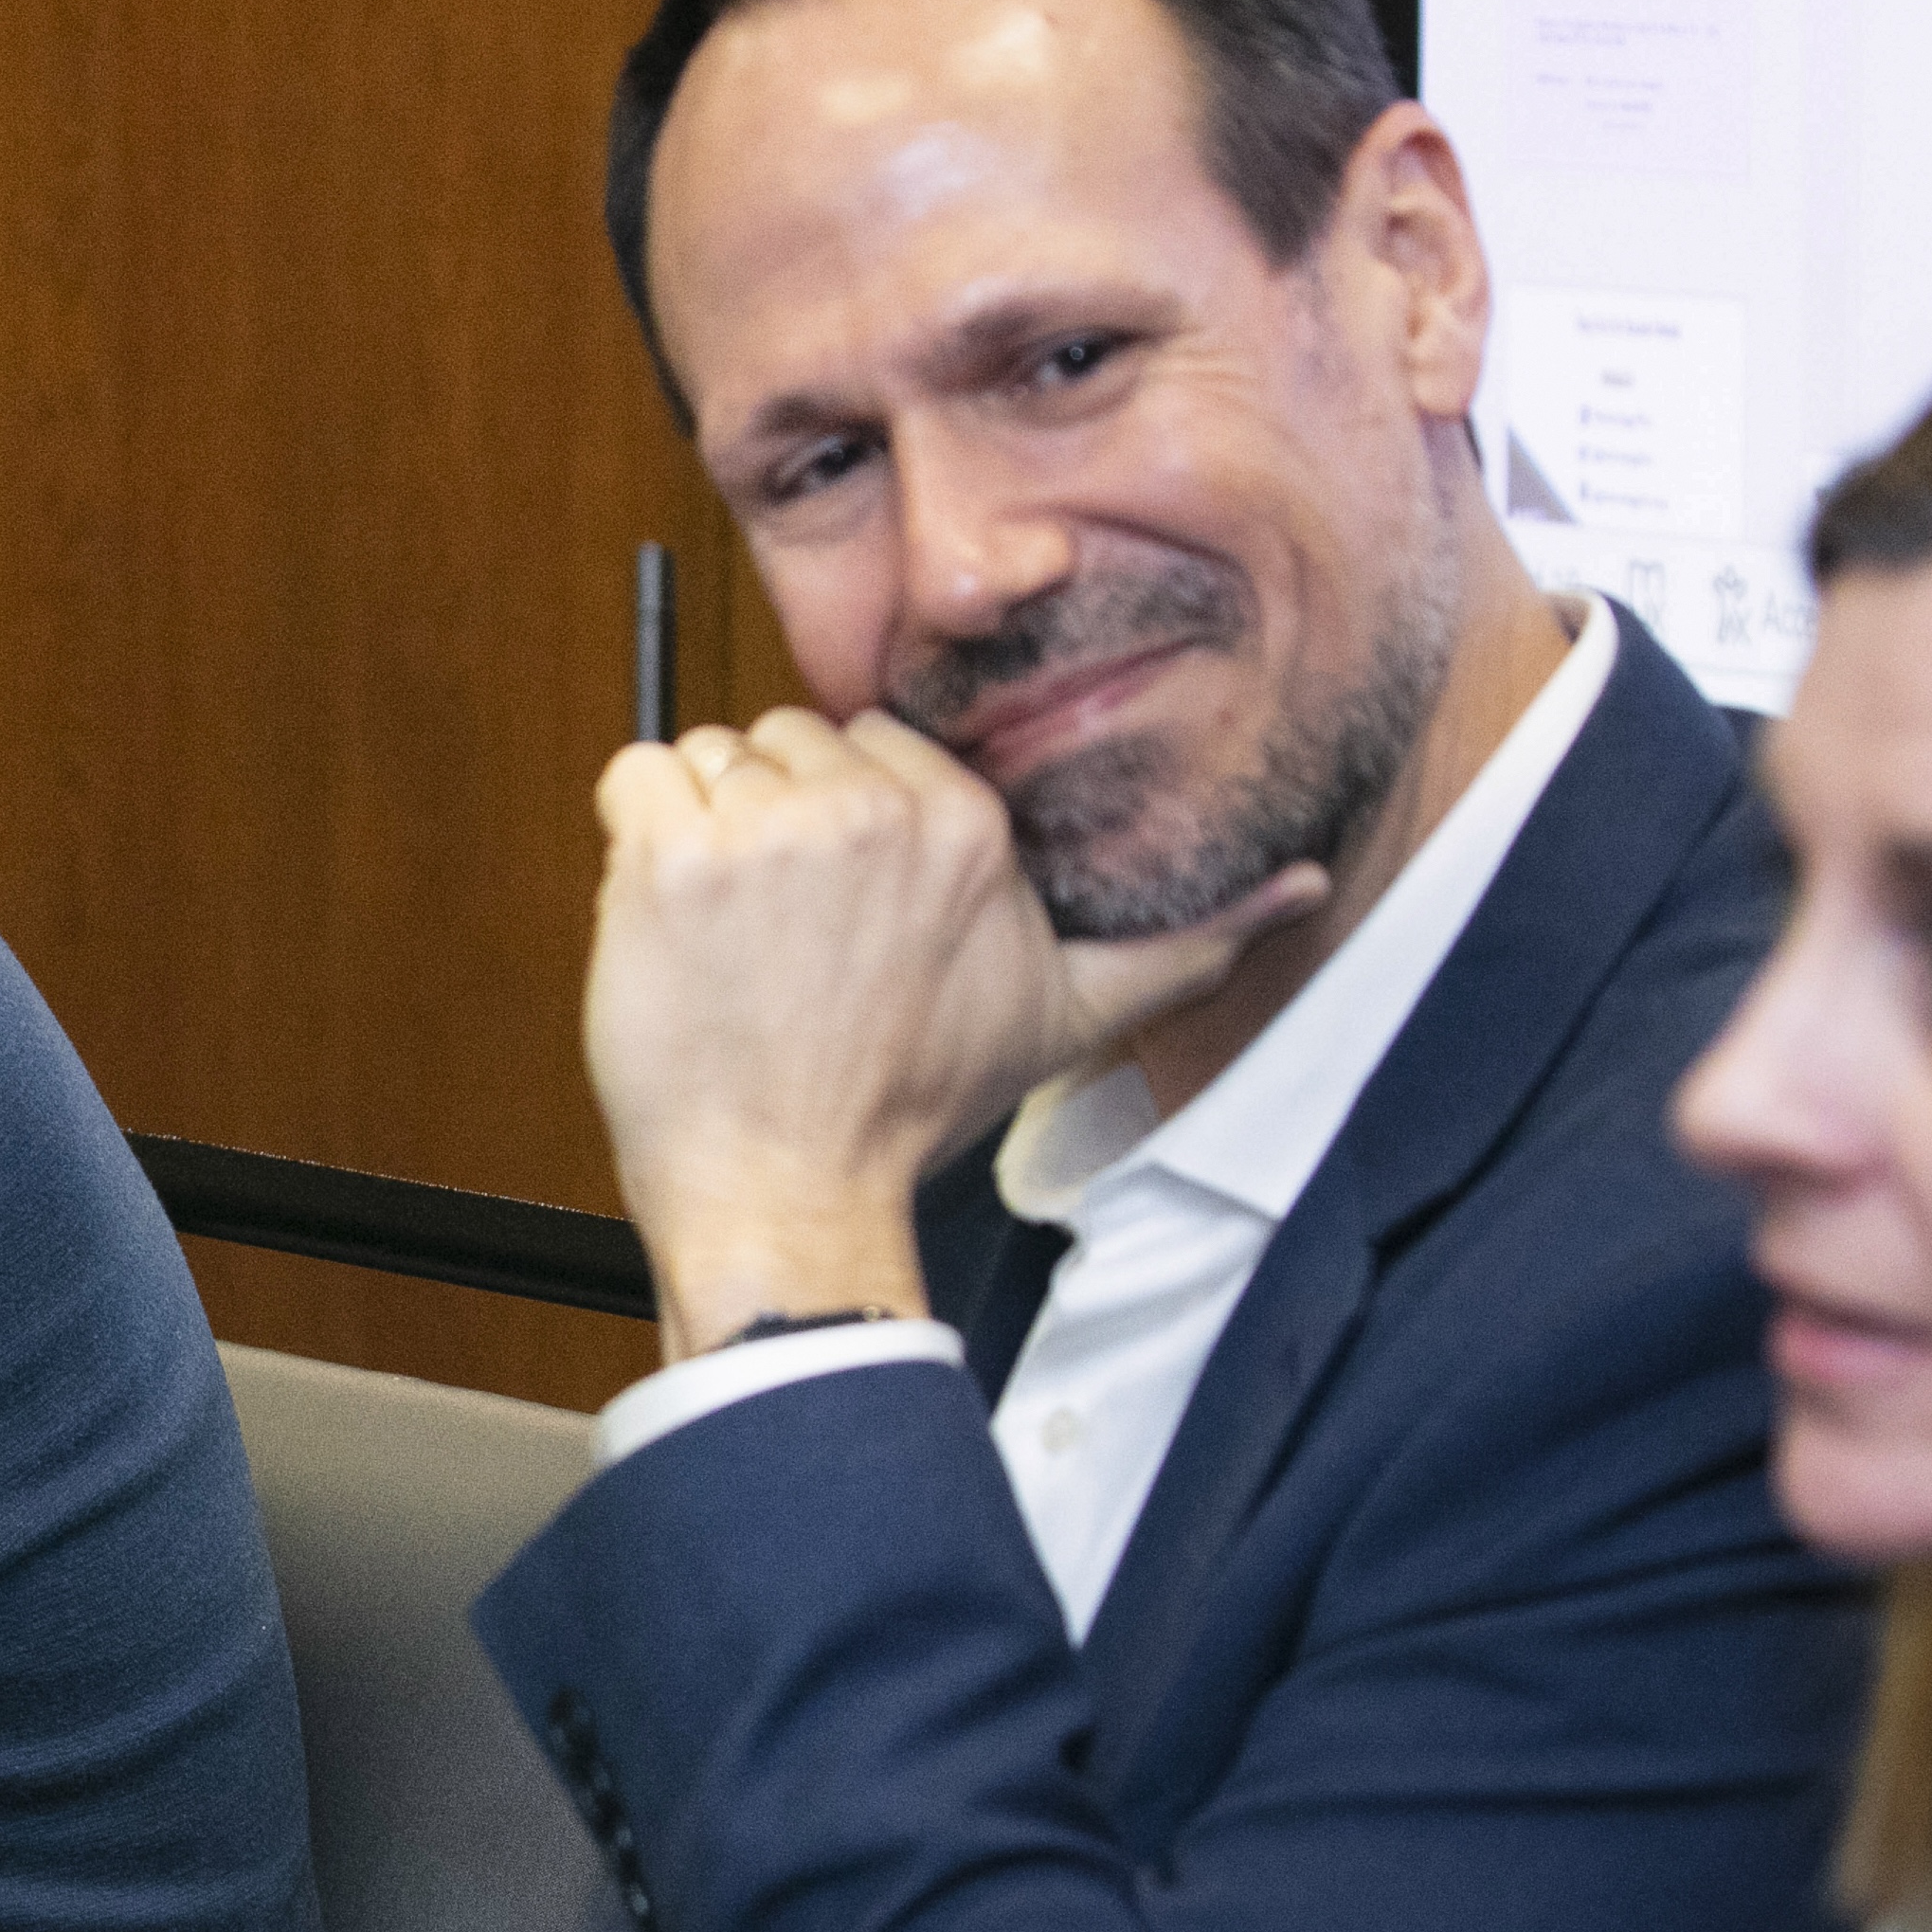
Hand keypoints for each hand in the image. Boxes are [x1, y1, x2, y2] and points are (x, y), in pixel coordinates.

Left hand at [584, 708, 1325, 1362]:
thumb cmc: (908, 1107)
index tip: (842, 913)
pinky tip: (674, 923)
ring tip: (733, 940)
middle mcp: (878, 808)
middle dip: (773, 821)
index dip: (844, 821)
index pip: (871, 740)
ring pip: (711, 757)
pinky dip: (631, 836)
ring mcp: (773, 829)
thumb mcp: (1071, 1016)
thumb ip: (1185, 941)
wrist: (790, 1194)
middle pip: (786, 738)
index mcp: (967, 821)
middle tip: (785, 937)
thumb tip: (1300, 885)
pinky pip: (631, 774)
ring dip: (702, 833)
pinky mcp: (676, 858)